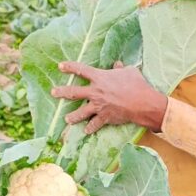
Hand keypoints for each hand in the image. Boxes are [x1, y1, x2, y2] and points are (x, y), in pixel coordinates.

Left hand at [51, 61, 167, 133]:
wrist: (142, 103)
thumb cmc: (137, 84)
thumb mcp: (129, 71)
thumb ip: (120, 68)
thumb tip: (117, 64)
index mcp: (100, 77)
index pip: (81, 70)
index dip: (70, 67)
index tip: (60, 66)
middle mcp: (95, 92)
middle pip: (74, 92)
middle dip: (62, 92)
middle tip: (53, 92)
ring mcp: (98, 106)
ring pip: (80, 112)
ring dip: (72, 117)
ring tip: (67, 120)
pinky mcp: (104, 117)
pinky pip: (95, 124)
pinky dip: (91, 128)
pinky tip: (86, 131)